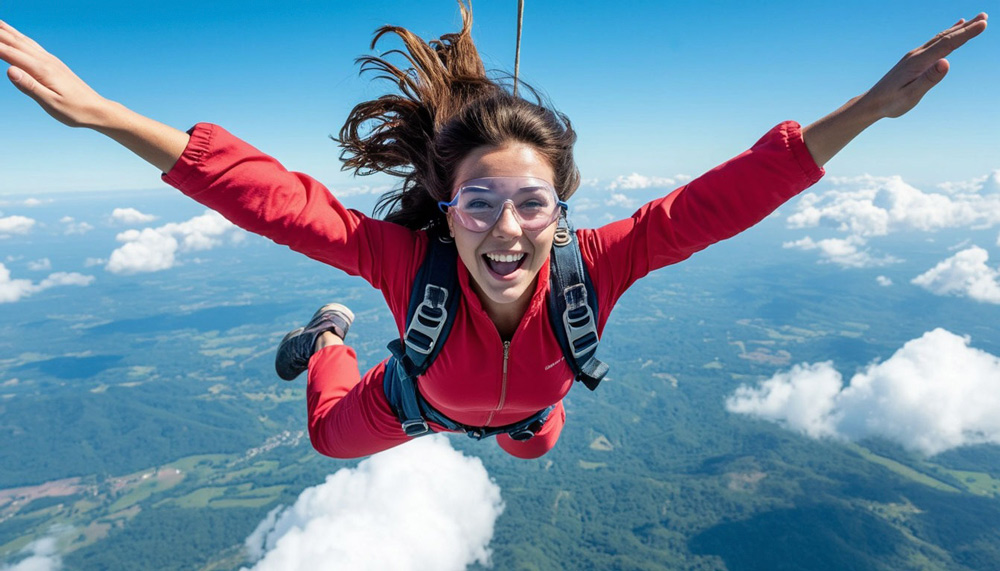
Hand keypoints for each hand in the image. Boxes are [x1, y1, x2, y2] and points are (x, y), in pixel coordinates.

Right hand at [0, 20, 110, 127]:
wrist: (97, 109)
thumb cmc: (75, 111)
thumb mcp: (51, 103)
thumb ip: (30, 87)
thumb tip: (10, 70)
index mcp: (42, 70)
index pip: (9, 53)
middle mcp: (46, 61)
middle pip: (15, 42)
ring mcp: (50, 60)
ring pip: (23, 41)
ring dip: (7, 30)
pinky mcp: (53, 63)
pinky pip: (32, 45)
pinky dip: (19, 37)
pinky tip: (16, 35)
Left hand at [862, 13, 987, 118]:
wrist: (871, 103)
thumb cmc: (891, 103)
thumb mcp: (911, 95)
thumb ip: (929, 79)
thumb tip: (946, 62)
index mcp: (919, 62)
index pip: (947, 44)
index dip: (966, 34)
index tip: (984, 24)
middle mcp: (917, 55)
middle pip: (945, 37)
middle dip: (966, 28)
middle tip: (985, 17)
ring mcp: (914, 56)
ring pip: (940, 38)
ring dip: (958, 29)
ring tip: (974, 21)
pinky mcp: (913, 60)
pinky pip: (934, 44)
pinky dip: (947, 35)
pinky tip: (952, 31)